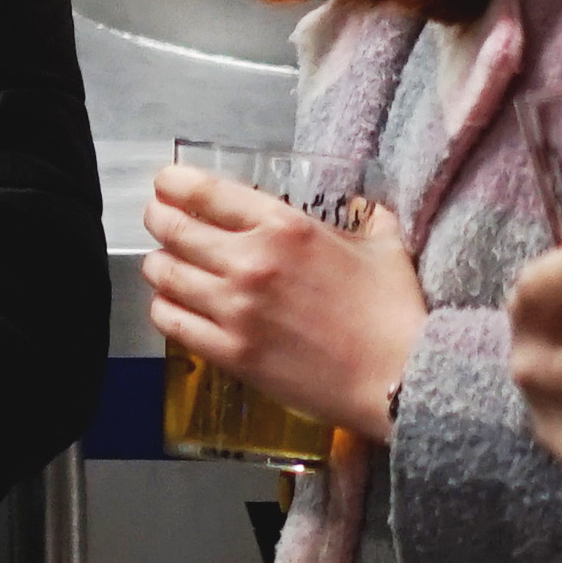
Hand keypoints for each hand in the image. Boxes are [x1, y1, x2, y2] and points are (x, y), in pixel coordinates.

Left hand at [142, 163, 423, 436]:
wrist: (403, 378)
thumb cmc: (396, 311)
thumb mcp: (384, 244)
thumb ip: (364, 215)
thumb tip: (360, 205)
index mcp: (283, 225)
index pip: (202, 191)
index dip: (172, 184)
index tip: (166, 185)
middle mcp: (249, 260)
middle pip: (172, 229)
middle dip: (158, 219)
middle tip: (158, 220)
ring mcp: (235, 309)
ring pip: (165, 274)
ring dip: (159, 265)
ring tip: (164, 264)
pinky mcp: (231, 353)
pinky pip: (172, 322)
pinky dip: (165, 308)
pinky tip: (173, 305)